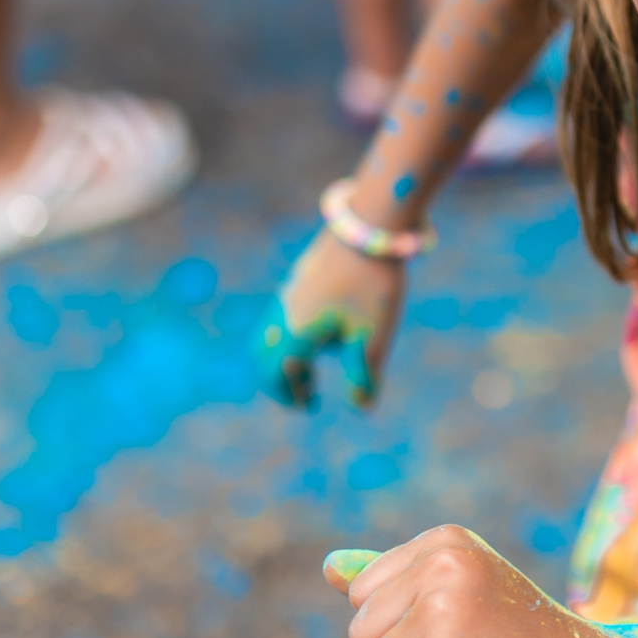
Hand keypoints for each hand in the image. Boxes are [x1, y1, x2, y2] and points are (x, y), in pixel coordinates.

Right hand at [258, 229, 404, 408]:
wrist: (368, 229)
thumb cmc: (372, 286)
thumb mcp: (373, 337)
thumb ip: (363, 375)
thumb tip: (361, 408)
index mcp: (295, 335)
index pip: (276, 376)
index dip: (290, 396)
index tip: (309, 407)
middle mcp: (282, 316)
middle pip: (265, 358)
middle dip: (281, 381)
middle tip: (307, 395)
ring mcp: (287, 294)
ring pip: (271, 336)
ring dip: (285, 358)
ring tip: (316, 368)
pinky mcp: (297, 279)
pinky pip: (281, 317)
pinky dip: (290, 337)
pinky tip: (324, 333)